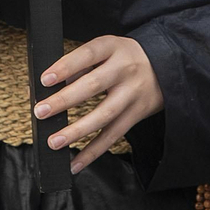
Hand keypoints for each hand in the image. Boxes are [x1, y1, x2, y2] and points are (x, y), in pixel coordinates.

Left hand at [36, 34, 163, 172]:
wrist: (167, 65)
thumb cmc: (126, 56)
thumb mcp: (109, 49)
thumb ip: (84, 64)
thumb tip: (54, 87)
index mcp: (114, 47)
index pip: (88, 54)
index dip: (66, 67)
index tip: (45, 79)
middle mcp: (125, 69)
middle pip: (94, 85)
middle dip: (65, 100)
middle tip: (41, 111)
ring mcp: (132, 93)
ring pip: (104, 115)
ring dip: (77, 131)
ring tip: (54, 141)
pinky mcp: (137, 114)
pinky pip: (113, 135)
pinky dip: (93, 151)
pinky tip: (76, 162)